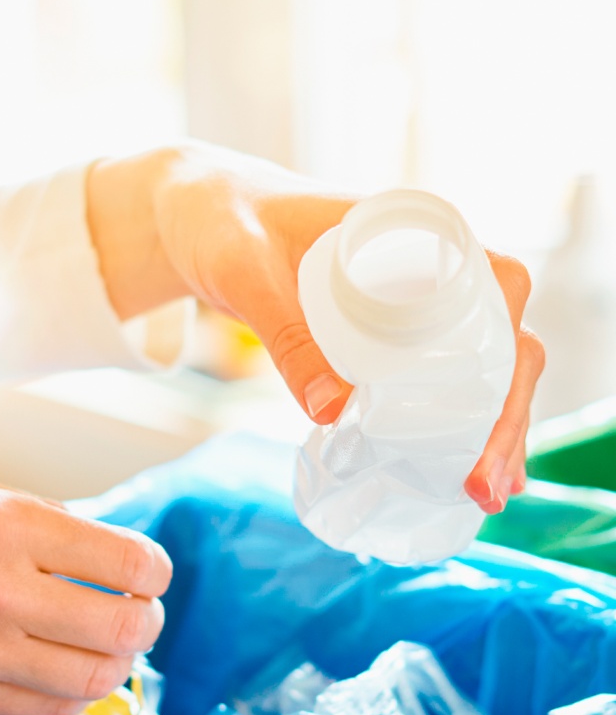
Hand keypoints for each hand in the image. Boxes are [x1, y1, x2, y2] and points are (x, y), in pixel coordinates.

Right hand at [0, 469, 171, 714]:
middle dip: (145, 620)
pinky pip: (41, 711)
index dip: (151, 571)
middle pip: (124, 627)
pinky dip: (67, 696)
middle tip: (137, 613)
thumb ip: (28, 515)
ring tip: (105, 649)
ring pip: (92, 680)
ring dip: (114, 665)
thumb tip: (97, 548)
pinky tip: (58, 672)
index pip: (127, 561)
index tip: (144, 573)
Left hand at [87, 142, 543, 512]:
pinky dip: (455, 426)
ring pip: (479, 370)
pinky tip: (461, 477)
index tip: (491, 412)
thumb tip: (332, 411)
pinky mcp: (390, 338)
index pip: (500, 286)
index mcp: (418, 231)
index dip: (508, 352)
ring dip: (489, 432)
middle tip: (484, 486)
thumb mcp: (248, 274)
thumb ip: (285, 332)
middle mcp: (432, 267)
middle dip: (504, 416)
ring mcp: (415, 306)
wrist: (205, 219)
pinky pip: (438, 382)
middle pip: (501, 343)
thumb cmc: (228, 225)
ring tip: (483, 496)